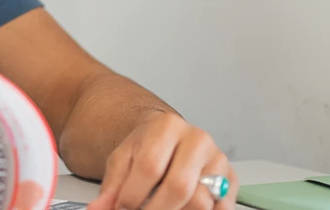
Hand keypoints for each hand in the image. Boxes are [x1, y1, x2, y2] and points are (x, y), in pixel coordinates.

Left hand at [87, 113, 237, 209]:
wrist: (167, 138)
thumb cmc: (146, 148)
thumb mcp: (122, 159)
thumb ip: (111, 186)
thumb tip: (99, 209)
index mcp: (167, 127)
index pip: (150, 167)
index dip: (132, 196)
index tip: (121, 207)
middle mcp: (197, 140)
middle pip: (179, 188)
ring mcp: (217, 160)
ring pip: (200, 202)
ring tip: (157, 209)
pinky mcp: (230, 180)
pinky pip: (220, 208)